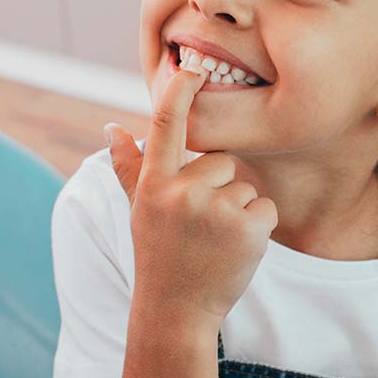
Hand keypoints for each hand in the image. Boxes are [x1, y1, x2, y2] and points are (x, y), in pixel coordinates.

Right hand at [104, 64, 278, 324]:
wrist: (177, 312)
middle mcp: (182, 192)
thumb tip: (111, 127)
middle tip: (201, 226)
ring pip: (245, 186)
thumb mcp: (139, 211)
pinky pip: (266, 207)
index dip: (180, 92)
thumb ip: (128, 168)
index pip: (165, 126)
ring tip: (215, 241)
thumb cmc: (159, 255)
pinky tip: (236, 249)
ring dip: (238, 210)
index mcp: (154, 184)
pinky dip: (258, 227)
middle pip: (222, 160)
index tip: (192, 65)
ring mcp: (215, 210)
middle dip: (219, 187)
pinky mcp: (247, 228)